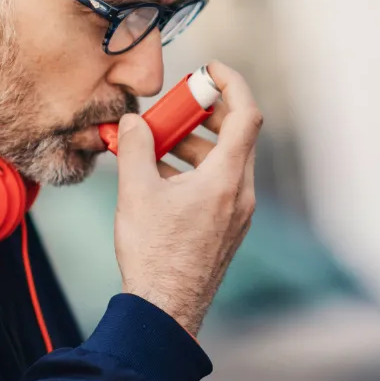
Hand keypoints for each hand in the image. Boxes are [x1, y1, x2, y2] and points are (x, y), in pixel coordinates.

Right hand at [112, 61, 260, 335]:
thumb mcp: (136, 193)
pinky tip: (162, 175)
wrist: (164, 311)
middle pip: (236, 134)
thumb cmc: (153, 255)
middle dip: (205, 113)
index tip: (209, 69)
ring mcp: (237, 213)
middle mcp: (241, 193)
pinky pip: (219, 183)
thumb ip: (135, 148)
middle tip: (174, 107)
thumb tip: (133, 121)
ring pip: (226, 160)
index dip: (231, 83)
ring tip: (158, 143)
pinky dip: (196, 168)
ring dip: (196, 143)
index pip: (246, 114)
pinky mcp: (227, 227)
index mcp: (227, 179)